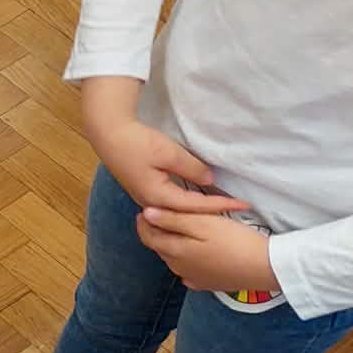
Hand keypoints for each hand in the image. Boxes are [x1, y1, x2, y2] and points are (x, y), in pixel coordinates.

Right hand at [87, 118, 248, 217]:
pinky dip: (186, 207)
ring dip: (198, 212)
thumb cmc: (137, 143)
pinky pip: (169, 206)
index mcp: (157, 196)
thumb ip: (192, 168)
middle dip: (210, 214)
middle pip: (185, 215)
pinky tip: (196, 204)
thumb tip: (210, 180)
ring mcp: (145, 199)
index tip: (242, 205)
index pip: (194, 206)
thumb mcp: (169, 153)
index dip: (219, 205)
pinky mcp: (145, 192)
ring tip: (219, 211)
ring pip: (177, 212)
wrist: (110, 136)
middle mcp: (150, 203)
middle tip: (236, 212)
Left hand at [136, 208, 279, 294]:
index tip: (144, 211)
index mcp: (174, 251)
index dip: (144, 222)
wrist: (265, 267)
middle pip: (160, 248)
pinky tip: (194, 258)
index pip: (148, 236)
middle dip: (157, 233)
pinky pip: (190, 273)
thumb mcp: (203, 223)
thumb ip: (173, 219)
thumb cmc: (234, 240)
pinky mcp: (208, 284)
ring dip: (172, 246)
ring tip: (178, 232)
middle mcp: (178, 268)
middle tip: (161, 218)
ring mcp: (193, 278)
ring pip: (174, 260)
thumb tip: (146, 213)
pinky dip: (188, 262)